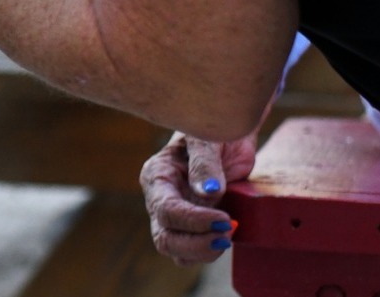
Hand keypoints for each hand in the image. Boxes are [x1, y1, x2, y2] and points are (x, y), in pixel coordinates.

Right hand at [140, 130, 256, 264]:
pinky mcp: (190, 227)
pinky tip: (227, 235)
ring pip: (177, 251)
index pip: (166, 209)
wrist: (229, 138)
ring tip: (229, 235)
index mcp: (157, 175)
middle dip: (197, 243)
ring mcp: (174, 215)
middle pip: (165, 238)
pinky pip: (192, 253)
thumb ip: (204, 162)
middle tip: (227, 234)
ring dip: (204, 251)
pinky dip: (209, 251)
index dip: (194, 220)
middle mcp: (160, 198)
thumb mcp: (207, 138)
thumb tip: (207, 192)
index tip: (225, 218)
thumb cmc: (213, 131)